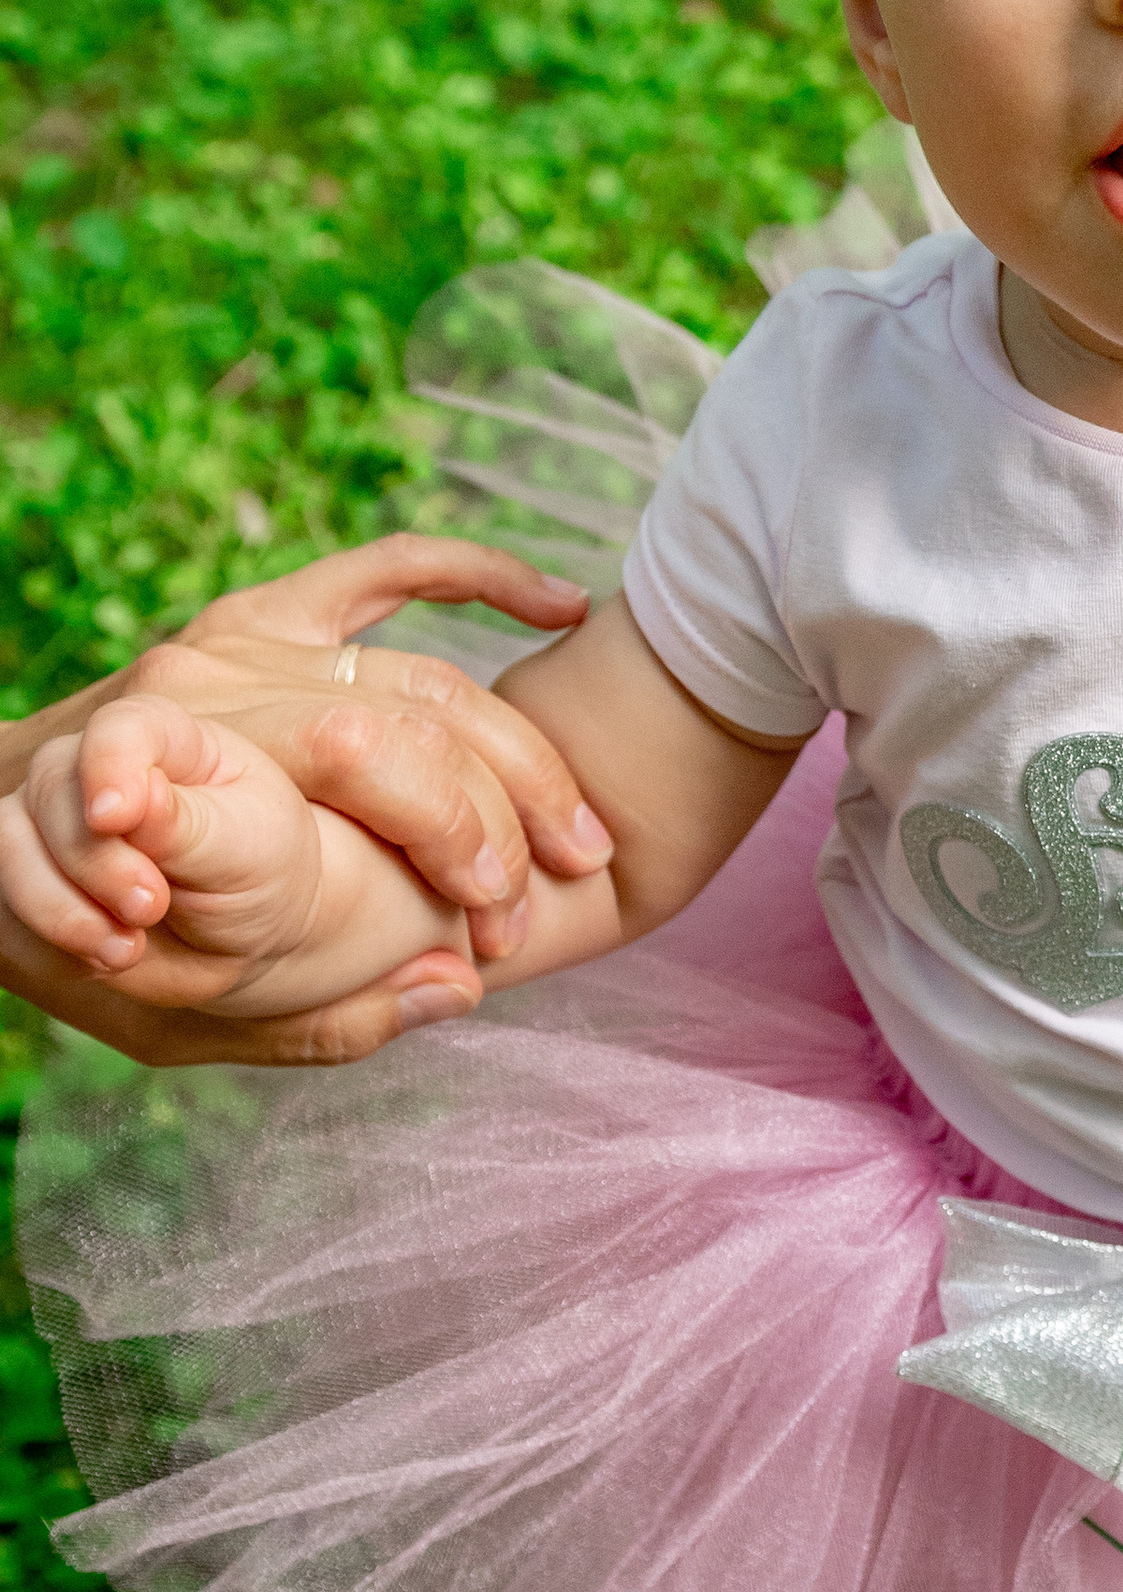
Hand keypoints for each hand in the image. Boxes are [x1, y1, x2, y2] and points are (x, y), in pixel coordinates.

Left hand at [0, 536, 614, 1064]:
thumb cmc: (73, 942)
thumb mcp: (176, 1019)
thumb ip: (321, 1018)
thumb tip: (461, 990)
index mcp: (194, 765)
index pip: (378, 763)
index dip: (464, 846)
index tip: (491, 941)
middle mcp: (222, 685)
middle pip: (414, 724)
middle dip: (504, 821)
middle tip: (538, 913)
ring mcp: (241, 643)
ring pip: (425, 674)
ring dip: (519, 752)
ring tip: (579, 834)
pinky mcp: (255, 618)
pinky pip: (383, 572)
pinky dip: (473, 575)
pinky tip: (558, 607)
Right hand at [0, 694, 328, 1008]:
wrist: (244, 936)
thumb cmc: (259, 872)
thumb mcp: (249, 846)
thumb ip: (186, 821)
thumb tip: (128, 801)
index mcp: (165, 738)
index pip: (121, 728)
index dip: (108, 766)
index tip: (114, 818)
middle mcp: (94, 768)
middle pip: (49, 790)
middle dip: (93, 863)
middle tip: (151, 909)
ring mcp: (49, 821)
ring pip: (6, 848)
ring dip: (58, 912)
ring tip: (126, 952)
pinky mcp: (25, 878)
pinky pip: (1, 910)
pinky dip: (43, 948)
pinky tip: (100, 963)